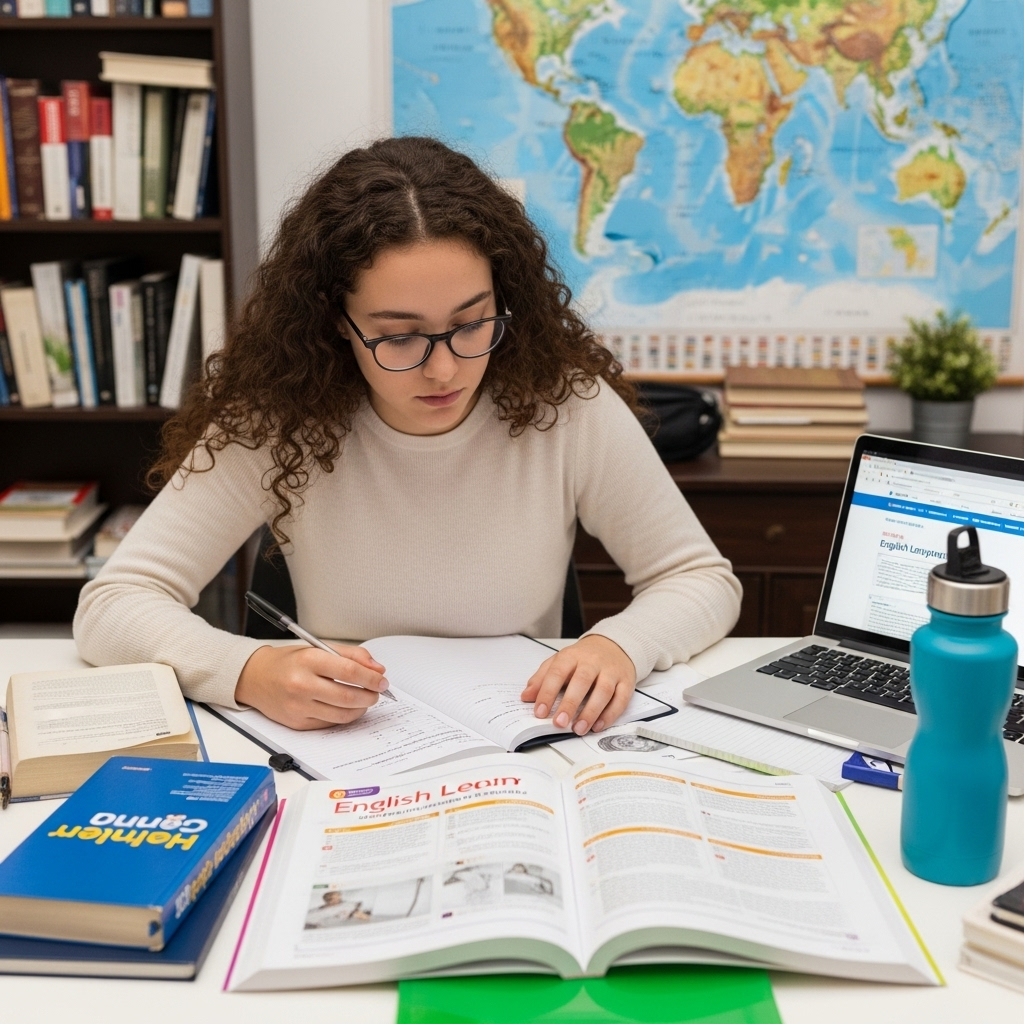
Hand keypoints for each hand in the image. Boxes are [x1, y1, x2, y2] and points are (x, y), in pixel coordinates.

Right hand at [234, 643, 388, 729]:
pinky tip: (347, 708)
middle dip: (370, 695)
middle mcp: (302, 684)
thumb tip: (377, 669)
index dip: (371, 678)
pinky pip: (329, 724)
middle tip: (377, 692)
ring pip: (342, 714)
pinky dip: (344, 717)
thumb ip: (351, 655)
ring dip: (361, 708)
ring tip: (365, 700)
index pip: (349, 671)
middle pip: (348, 696)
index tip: (382, 680)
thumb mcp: (318, 648)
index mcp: (309, 660)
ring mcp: (298, 706)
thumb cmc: (289, 661)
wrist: (255, 677)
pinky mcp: (297, 723)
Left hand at [520, 635, 635, 735]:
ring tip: (578, 729)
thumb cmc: (583, 658)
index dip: (547, 692)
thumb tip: (526, 696)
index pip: (558, 672)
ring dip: (591, 712)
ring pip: (603, 691)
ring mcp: (611, 671)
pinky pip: (621, 698)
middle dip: (570, 703)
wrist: (615, 645)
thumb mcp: (559, 662)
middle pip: (582, 681)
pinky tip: (598, 726)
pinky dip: (610, 714)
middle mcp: (593, 662)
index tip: (539, 712)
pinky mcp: (626, 681)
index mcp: (572, 655)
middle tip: (559, 723)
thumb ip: (542, 678)